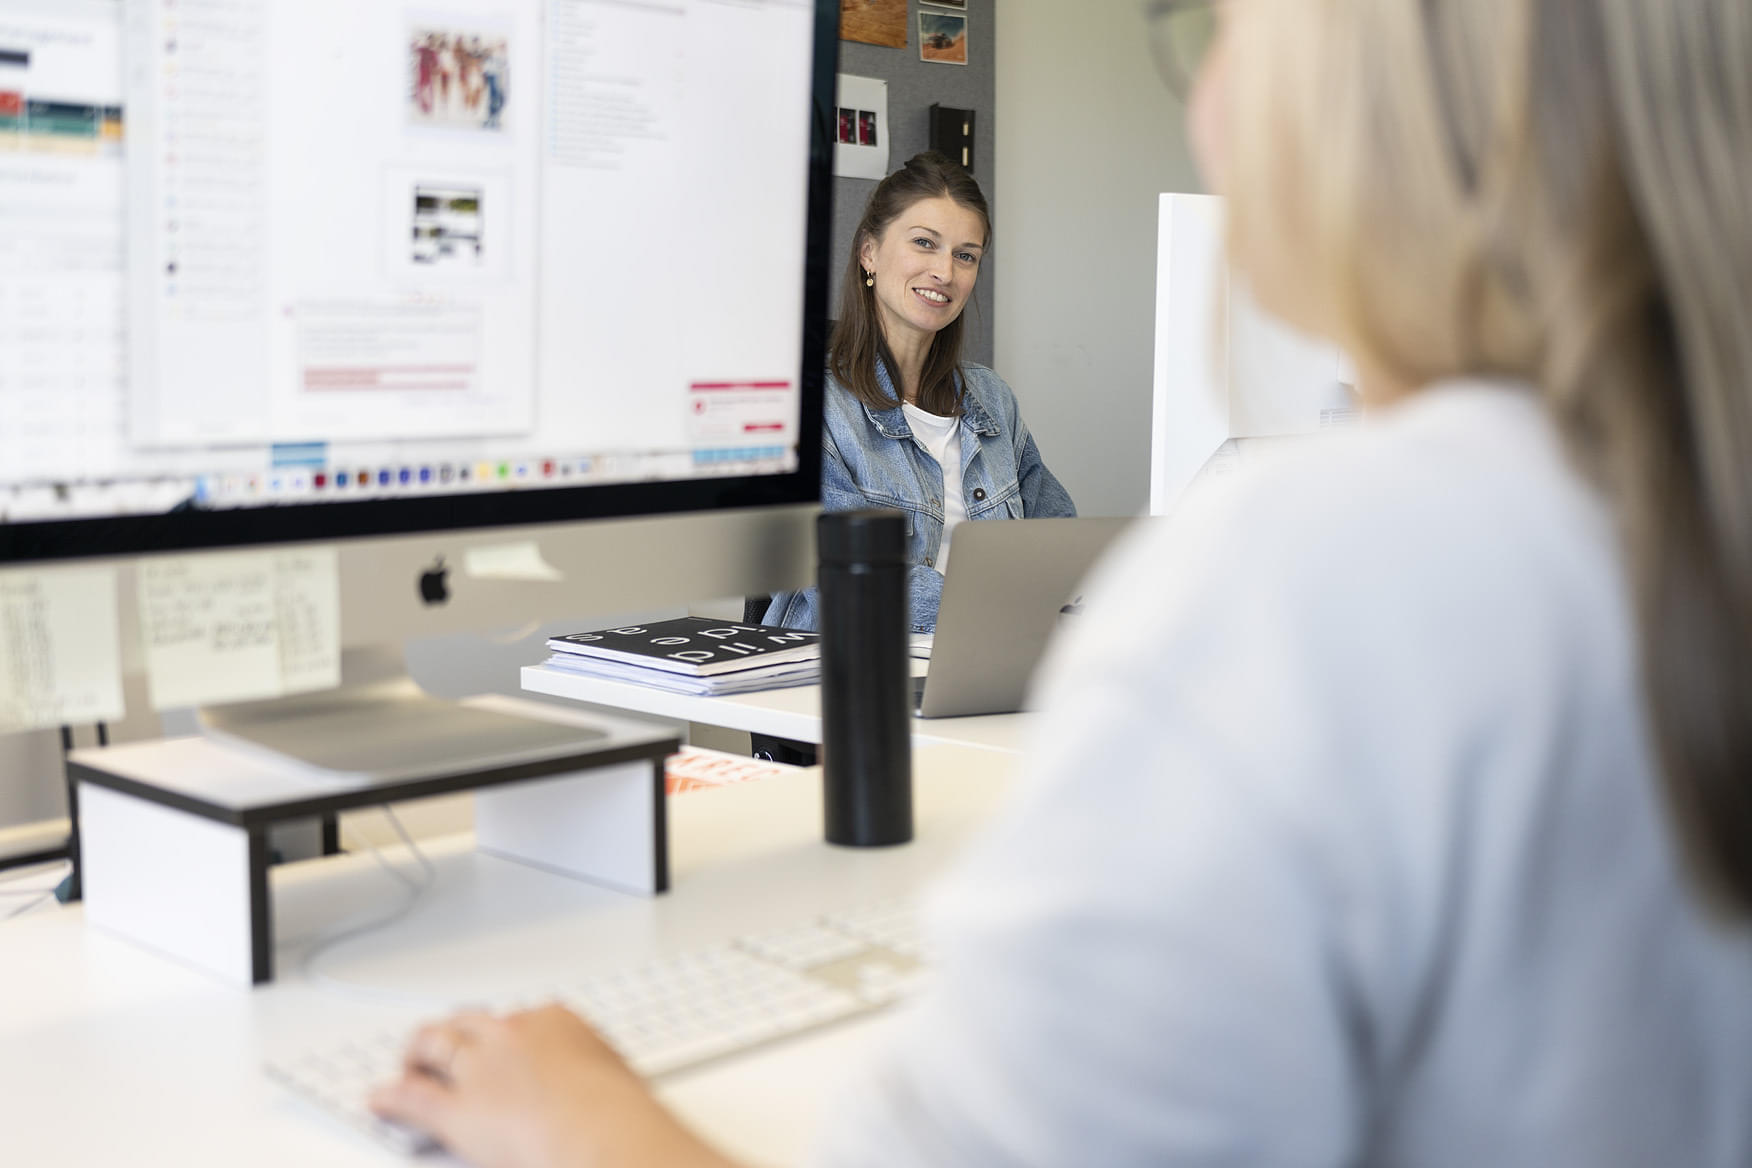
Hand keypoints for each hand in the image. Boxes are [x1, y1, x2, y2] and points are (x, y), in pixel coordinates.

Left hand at [369, 1004, 738, 1167]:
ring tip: (409, 1060)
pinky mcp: (457, 1110)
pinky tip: (380, 1099)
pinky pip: (413, 1098)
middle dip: (454, 1031)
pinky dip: (391, 1097)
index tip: (502, 1041)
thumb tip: (593, 1086)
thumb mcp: (613, 1075)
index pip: (518, 1017)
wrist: (605, 1135)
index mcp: (555, 1021)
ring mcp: (481, 1069)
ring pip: (434, 1046)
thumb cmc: (620, 1113)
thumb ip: (589, 1069)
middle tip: (443, 1042)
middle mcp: (512, 1035)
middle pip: (469, 1021)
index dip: (502, 1032)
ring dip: (417, 1052)